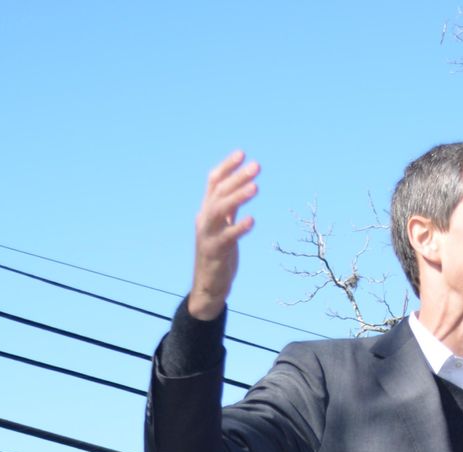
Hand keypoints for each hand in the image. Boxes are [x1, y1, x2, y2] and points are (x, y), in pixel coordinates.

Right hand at [188, 150, 259, 321]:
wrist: (208, 287)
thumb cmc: (219, 255)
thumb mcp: (224, 228)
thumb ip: (230, 209)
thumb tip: (241, 187)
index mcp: (207, 211)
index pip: (214, 182)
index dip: (227, 167)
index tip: (243, 153)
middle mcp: (205, 219)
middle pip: (220, 192)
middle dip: (238, 177)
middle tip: (257, 166)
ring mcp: (208, 235)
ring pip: (220, 210)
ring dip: (237, 197)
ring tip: (255, 187)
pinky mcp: (215, 253)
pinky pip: (227, 237)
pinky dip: (239, 228)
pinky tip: (252, 220)